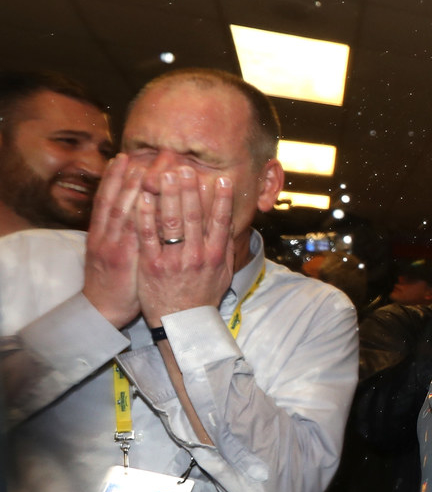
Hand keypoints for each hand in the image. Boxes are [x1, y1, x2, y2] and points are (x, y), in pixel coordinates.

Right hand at [82, 156, 145, 327]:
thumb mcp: (112, 252)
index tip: (124, 157)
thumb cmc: (116, 281)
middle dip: (128, 177)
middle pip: (116, 200)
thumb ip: (122, 232)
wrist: (105, 310)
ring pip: (122, 213)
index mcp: (101, 233)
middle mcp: (105, 236)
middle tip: (141, 155)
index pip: (107, 199)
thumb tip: (137, 209)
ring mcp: (115, 248)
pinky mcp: (127, 261)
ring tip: (145, 169)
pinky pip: (136, 236)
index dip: (115, 178)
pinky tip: (148, 201)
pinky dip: (141, 218)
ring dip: (133, 190)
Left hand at [135, 167, 232, 325]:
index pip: (220, 221)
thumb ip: (225, 247)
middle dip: (190, 189)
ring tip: (164, 174)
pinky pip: (147, 236)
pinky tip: (143, 198)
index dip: (222, 199)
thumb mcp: (222, 273)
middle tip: (186, 167)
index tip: (222, 179)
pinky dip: (146, 215)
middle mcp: (196, 255)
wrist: (181, 324)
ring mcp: (173, 260)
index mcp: (215, 256)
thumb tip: (228, 223)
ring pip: (171, 222)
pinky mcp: (151, 265)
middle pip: (194, 216)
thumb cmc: (202, 297)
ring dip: (168, 195)